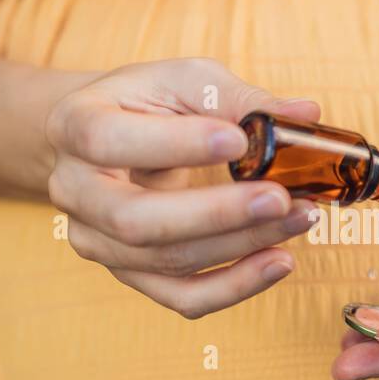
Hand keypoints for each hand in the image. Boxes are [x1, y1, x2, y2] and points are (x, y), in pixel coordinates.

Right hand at [46, 57, 320, 317]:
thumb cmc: (149, 103)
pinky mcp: (131, 274)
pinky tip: (278, 261)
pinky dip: (235, 285)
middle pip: (135, 220)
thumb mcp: (185, 81)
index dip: (174, 145)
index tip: (239, 140)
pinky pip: (182, 297)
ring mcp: (97, 240)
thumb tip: (304, 114)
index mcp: (75, 125)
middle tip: (280, 198)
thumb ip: (238, 98)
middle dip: (216, 214)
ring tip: (299, 220)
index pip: (108, 140)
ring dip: (240, 246)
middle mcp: (74, 191)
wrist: (110, 139)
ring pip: (166, 261)